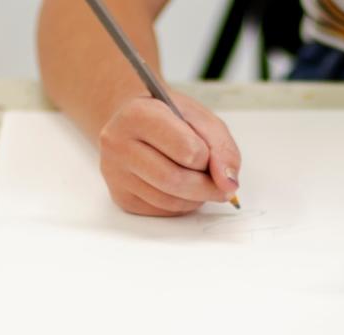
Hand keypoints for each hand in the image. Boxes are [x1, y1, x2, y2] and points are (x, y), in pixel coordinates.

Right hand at [98, 91, 240, 216]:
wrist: (135, 123)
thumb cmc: (169, 117)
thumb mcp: (201, 119)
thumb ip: (222, 148)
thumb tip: (228, 183)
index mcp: (138, 114)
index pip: (187, 151)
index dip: (207, 157)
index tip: (209, 155)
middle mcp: (117, 143)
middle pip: (175, 180)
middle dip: (207, 187)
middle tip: (221, 186)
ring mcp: (115, 173)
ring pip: (169, 201)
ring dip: (196, 198)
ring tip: (199, 181)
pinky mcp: (120, 196)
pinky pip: (162, 211)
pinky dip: (182, 205)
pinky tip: (181, 189)